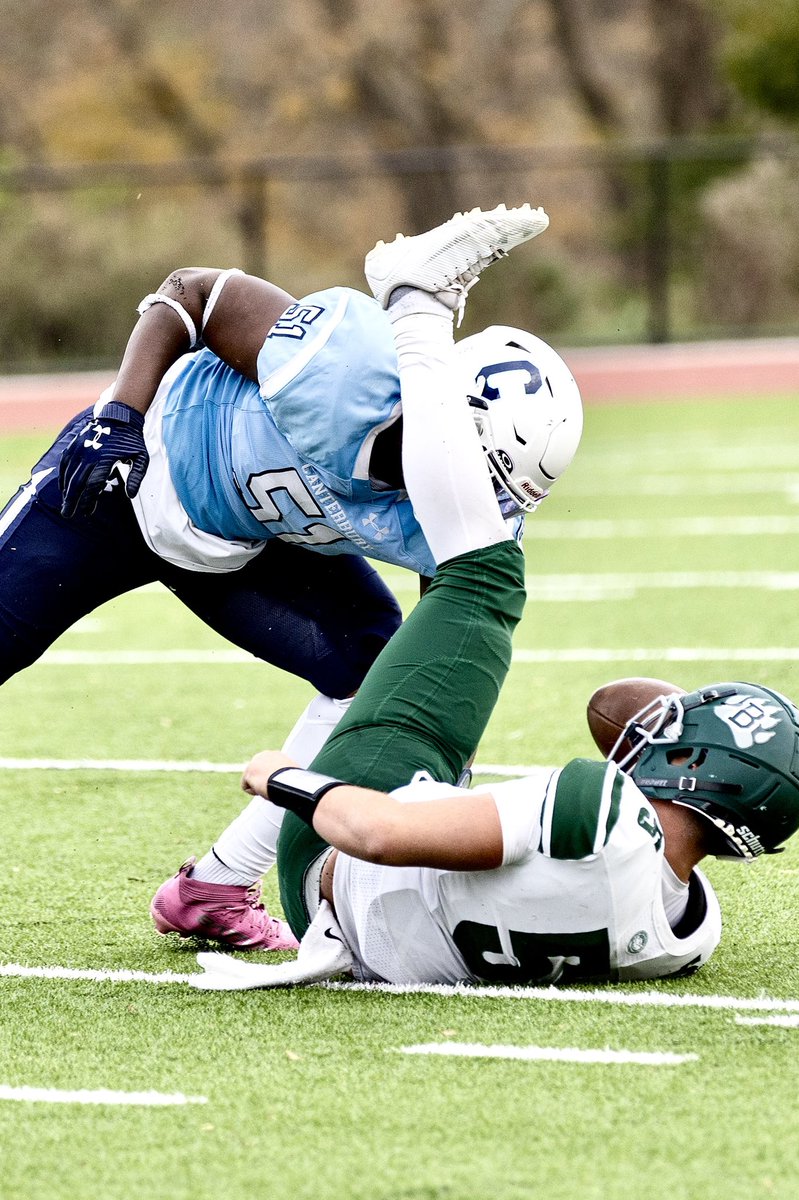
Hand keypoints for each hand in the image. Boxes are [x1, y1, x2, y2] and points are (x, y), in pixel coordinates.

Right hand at [59, 402, 148, 517]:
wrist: (120, 416)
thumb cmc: (132, 440)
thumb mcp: (141, 458)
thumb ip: (136, 477)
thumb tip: (131, 495)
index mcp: (105, 460)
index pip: (92, 486)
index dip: (88, 501)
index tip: (87, 513)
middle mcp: (89, 455)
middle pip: (76, 483)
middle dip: (71, 500)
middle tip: (68, 514)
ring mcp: (79, 448)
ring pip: (68, 474)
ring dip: (66, 491)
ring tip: (66, 504)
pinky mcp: (74, 444)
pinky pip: (64, 463)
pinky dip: (62, 476)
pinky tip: (63, 488)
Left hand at [241, 750, 297, 797]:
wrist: (286, 781)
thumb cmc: (293, 780)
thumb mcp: (291, 774)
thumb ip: (285, 774)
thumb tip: (289, 781)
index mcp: (275, 755)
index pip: (268, 767)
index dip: (271, 777)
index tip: (276, 784)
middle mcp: (263, 755)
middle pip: (258, 772)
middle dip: (262, 780)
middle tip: (270, 788)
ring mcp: (254, 763)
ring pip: (252, 780)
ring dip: (259, 786)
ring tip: (269, 788)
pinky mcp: (247, 773)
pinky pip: (247, 787)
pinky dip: (254, 792)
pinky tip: (262, 790)